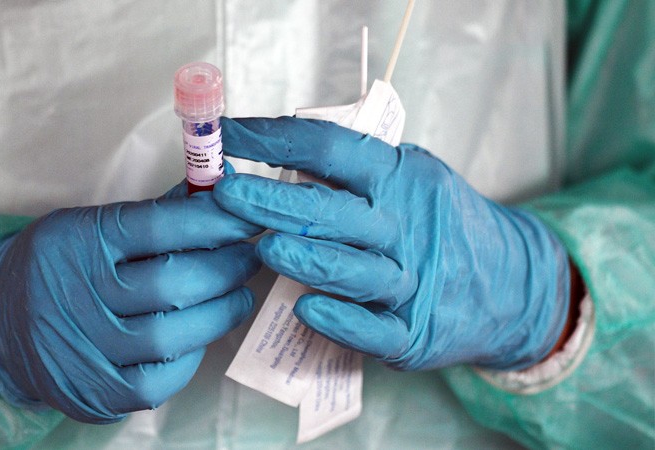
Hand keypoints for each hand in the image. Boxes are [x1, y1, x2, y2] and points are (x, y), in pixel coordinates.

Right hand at [0, 191, 261, 422]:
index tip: (245, 216)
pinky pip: (160, 381)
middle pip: (173, 283)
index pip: (159, 226)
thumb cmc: (60, 264)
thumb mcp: (91, 223)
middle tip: (249, 256)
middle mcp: (78, 296)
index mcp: (79, 241)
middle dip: (226, 266)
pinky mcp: (94, 393)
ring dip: (220, 312)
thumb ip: (155, 214)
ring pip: (172, 336)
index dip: (213, 220)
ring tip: (238, 294)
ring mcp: (84, 351)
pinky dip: (191, 356)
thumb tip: (218, 195)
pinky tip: (200, 335)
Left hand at [213, 116, 570, 370]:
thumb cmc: (441, 223)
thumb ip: (357, 168)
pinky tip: (306, 308)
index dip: (275, 139)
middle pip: (332, 211)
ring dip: (304, 258)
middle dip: (274, 201)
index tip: (229, 136)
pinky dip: (339, 320)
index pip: (330, 150)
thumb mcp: (411, 178)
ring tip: (265, 247)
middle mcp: (403, 228)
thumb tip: (281, 150)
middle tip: (226, 194)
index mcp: (398, 178)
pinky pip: (372, 329)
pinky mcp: (412, 333)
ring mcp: (410, 282)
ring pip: (350, 270)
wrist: (512, 283)